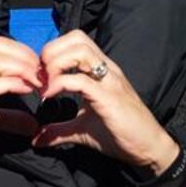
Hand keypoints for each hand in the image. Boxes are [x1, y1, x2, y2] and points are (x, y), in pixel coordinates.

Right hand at [0, 37, 42, 173]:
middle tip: (45, 75)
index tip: (41, 69)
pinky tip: (26, 90)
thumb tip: (33, 124)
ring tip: (39, 83)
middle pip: (0, 46)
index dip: (24, 52)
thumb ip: (8, 117)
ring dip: (24, 68)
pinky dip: (12, 83)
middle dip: (28, 57)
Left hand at [33, 30, 179, 175]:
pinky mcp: (109, 97)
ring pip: (80, 51)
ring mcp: (109, 80)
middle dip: (52, 52)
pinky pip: (81, 80)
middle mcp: (106, 69)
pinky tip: (50, 97)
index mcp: (100, 70)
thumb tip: (37, 139)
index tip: (41, 76)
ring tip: (46, 85)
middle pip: (76, 38)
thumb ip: (58, 130)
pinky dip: (60, 84)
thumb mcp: (81, 131)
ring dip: (56, 64)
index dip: (53, 52)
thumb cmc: (119, 135)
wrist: (148, 148)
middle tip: (41, 77)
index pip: (75, 41)